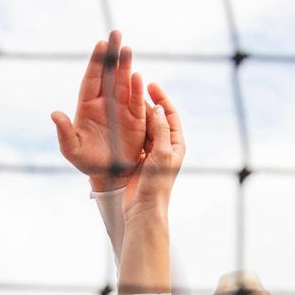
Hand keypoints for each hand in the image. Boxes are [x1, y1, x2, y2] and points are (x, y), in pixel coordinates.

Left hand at [51, 30, 145, 192]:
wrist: (108, 176)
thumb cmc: (87, 162)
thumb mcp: (72, 150)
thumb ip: (64, 132)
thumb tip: (55, 114)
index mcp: (87, 106)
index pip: (91, 79)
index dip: (95, 62)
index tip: (100, 44)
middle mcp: (105, 103)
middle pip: (108, 74)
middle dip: (112, 54)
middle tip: (115, 33)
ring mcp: (121, 109)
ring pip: (123, 82)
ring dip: (125, 66)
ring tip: (127, 48)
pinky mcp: (136, 119)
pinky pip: (137, 100)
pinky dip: (137, 89)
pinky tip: (138, 76)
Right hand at [123, 83, 184, 226]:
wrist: (144, 209)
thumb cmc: (156, 184)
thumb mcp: (162, 154)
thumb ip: (161, 130)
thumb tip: (158, 108)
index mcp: (176, 144)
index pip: (171, 115)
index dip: (162, 98)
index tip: (150, 85)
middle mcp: (165, 146)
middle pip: (157, 118)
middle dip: (147, 103)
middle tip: (134, 88)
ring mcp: (151, 153)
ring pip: (144, 127)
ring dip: (137, 114)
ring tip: (125, 99)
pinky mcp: (138, 159)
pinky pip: (134, 138)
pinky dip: (128, 127)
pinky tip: (119, 118)